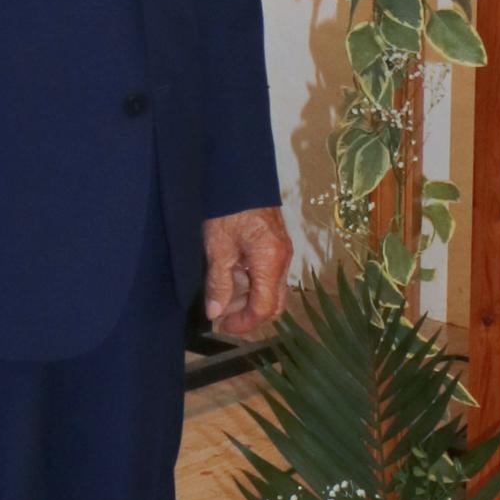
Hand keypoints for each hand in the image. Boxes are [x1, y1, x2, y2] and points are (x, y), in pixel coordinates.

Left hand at [203, 205, 291, 341]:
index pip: (265, 308)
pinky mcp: (277, 244)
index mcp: (270, 261)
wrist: (240, 174)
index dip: (244, 323)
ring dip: (248, 298)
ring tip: (221, 294)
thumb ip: (219, 283)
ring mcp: (282, 251)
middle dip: (248, 314)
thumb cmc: (229, 206)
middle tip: (222, 315)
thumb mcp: (218, 248)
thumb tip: (216, 312)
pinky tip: (230, 276)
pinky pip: (269, 274)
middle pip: (274, 303)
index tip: (222, 326)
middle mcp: (283, 259)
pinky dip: (251, 282)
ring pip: (271, 289)